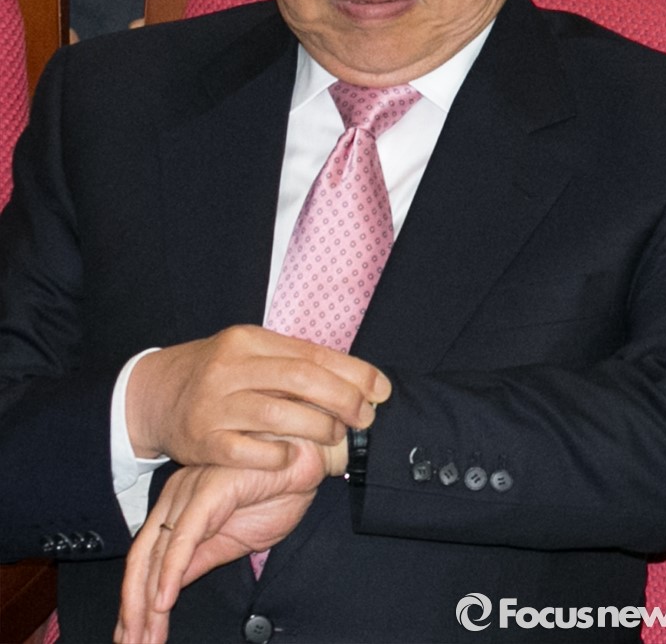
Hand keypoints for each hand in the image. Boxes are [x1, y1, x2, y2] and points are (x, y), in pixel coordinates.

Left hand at [115, 438, 345, 643]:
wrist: (308, 458)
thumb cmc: (277, 490)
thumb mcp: (232, 540)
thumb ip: (198, 560)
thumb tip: (166, 593)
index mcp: (179, 506)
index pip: (145, 560)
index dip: (135, 601)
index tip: (134, 638)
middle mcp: (176, 496)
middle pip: (141, 559)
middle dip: (134, 608)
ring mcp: (190, 490)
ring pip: (157, 553)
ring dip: (148, 601)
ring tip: (146, 636)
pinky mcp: (210, 488)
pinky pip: (184, 535)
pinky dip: (171, 570)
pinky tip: (164, 601)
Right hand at [127, 324, 389, 468]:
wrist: (155, 394)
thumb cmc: (217, 374)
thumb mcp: (249, 353)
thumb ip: (293, 361)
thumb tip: (356, 377)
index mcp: (248, 339)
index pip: (312, 353)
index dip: (353, 372)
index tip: (381, 389)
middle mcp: (230, 366)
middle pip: (300, 380)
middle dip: (343, 399)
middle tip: (365, 417)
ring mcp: (214, 404)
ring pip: (279, 414)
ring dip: (318, 428)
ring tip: (336, 435)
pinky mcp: (203, 440)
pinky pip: (249, 451)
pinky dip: (279, 454)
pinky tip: (294, 455)